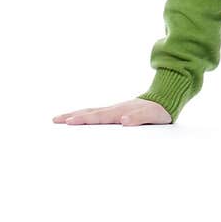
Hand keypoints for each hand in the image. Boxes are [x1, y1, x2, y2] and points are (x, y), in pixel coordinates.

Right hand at [53, 99, 171, 125]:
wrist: (165, 99)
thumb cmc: (159, 111)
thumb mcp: (153, 115)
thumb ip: (139, 117)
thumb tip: (123, 121)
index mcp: (121, 111)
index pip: (99, 116)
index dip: (84, 120)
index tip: (69, 122)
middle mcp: (115, 109)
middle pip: (90, 112)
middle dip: (72, 116)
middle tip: (55, 120)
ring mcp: (114, 109)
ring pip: (91, 112)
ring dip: (76, 115)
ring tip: (61, 119)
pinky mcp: (116, 112)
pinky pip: (97, 114)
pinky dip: (85, 116)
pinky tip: (79, 119)